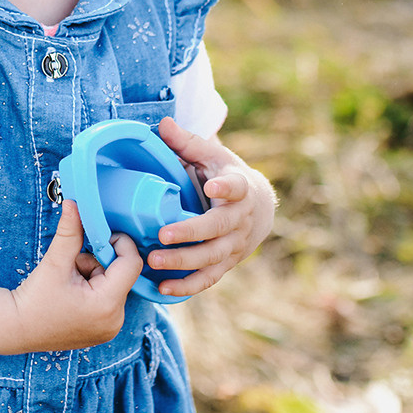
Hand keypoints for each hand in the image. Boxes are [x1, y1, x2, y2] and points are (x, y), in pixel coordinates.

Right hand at [6, 200, 143, 351]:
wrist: (16, 329)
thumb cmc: (34, 300)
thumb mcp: (55, 262)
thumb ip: (70, 232)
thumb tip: (75, 203)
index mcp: (107, 304)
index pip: (131, 263)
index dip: (119, 243)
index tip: (98, 236)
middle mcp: (115, 320)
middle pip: (122, 274)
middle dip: (98, 262)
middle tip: (72, 264)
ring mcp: (110, 328)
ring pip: (114, 285)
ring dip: (94, 275)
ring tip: (67, 282)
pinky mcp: (104, 330)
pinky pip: (109, 299)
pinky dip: (94, 289)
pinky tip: (71, 294)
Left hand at [146, 117, 276, 297]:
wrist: (258, 207)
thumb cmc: (226, 176)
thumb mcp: (212, 156)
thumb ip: (187, 143)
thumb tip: (162, 124)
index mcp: (239, 188)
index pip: (236, 187)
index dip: (226, 188)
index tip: (212, 186)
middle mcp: (239, 220)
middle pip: (218, 229)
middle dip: (190, 233)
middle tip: (162, 235)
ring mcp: (234, 245)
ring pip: (211, 257)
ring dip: (183, 261)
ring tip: (154, 261)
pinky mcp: (226, 263)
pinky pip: (208, 278)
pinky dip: (187, 286)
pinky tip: (163, 289)